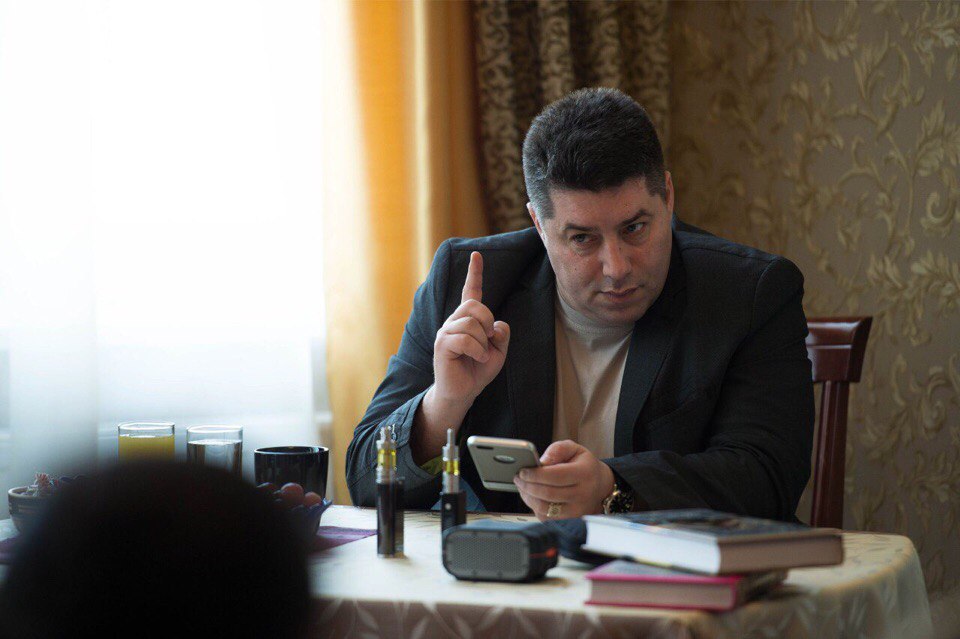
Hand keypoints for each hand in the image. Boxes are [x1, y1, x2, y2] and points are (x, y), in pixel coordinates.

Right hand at [432, 251, 510, 406]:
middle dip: (488, 321)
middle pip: (474, 305)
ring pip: (471, 323)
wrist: (463, 392)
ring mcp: (446, 331)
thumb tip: (495, 324)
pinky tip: (476, 359)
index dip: (475, 273)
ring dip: (482, 342)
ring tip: (479, 355)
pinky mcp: (442, 344)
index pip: (472, 291)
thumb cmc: (478, 370)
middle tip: (488, 339)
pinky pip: (465, 339)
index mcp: (468, 319)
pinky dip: (477, 351)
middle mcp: (454, 321)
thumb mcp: (499, 350)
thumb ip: (502, 334)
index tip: (477, 255)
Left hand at [513, 440, 615, 520]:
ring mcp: (577, 511)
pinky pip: (546, 518)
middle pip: (548, 494)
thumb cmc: (584, 466)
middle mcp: (582, 495)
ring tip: (522, 486)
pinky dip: (534, 507)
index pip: (555, 476)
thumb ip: (557, 450)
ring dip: (528, 497)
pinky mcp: (570, 521)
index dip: (535, 474)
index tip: (523, 471)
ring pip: (545, 508)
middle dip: (527, 486)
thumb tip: (541, 462)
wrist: (600, 486)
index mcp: (584, 474)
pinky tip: (531, 496)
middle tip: (518, 478)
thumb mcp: (574, 449)